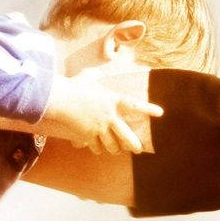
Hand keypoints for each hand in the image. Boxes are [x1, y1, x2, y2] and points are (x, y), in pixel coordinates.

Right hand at [40, 72, 162, 154]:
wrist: (59, 99)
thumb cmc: (73, 86)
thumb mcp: (87, 77)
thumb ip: (95, 74)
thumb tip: (96, 70)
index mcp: (113, 100)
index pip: (135, 105)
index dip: (148, 109)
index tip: (161, 113)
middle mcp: (109, 116)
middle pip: (126, 136)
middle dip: (133, 144)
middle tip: (138, 149)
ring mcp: (99, 127)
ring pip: (112, 145)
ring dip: (114, 149)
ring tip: (116, 150)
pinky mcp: (88, 135)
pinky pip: (96, 147)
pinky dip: (97, 149)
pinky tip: (98, 149)